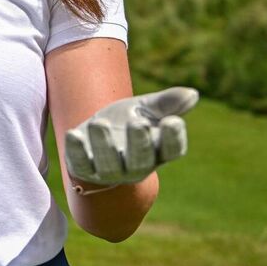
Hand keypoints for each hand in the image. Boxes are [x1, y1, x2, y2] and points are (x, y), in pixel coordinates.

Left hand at [64, 86, 198, 186]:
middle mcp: (136, 166)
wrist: (96, 135)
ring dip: (103, 144)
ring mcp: (109, 171)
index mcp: (157, 150)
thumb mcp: (146, 108)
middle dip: (139, 143)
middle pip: (141, 159)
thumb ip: (167, 102)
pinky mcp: (84, 169)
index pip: (171, 150)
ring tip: (99, 122)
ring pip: (109, 164)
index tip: (173, 121)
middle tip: (137, 123)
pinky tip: (73, 134)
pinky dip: (76, 151)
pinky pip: (80, 164)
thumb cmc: (127, 121)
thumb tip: (193, 94)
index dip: (174, 138)